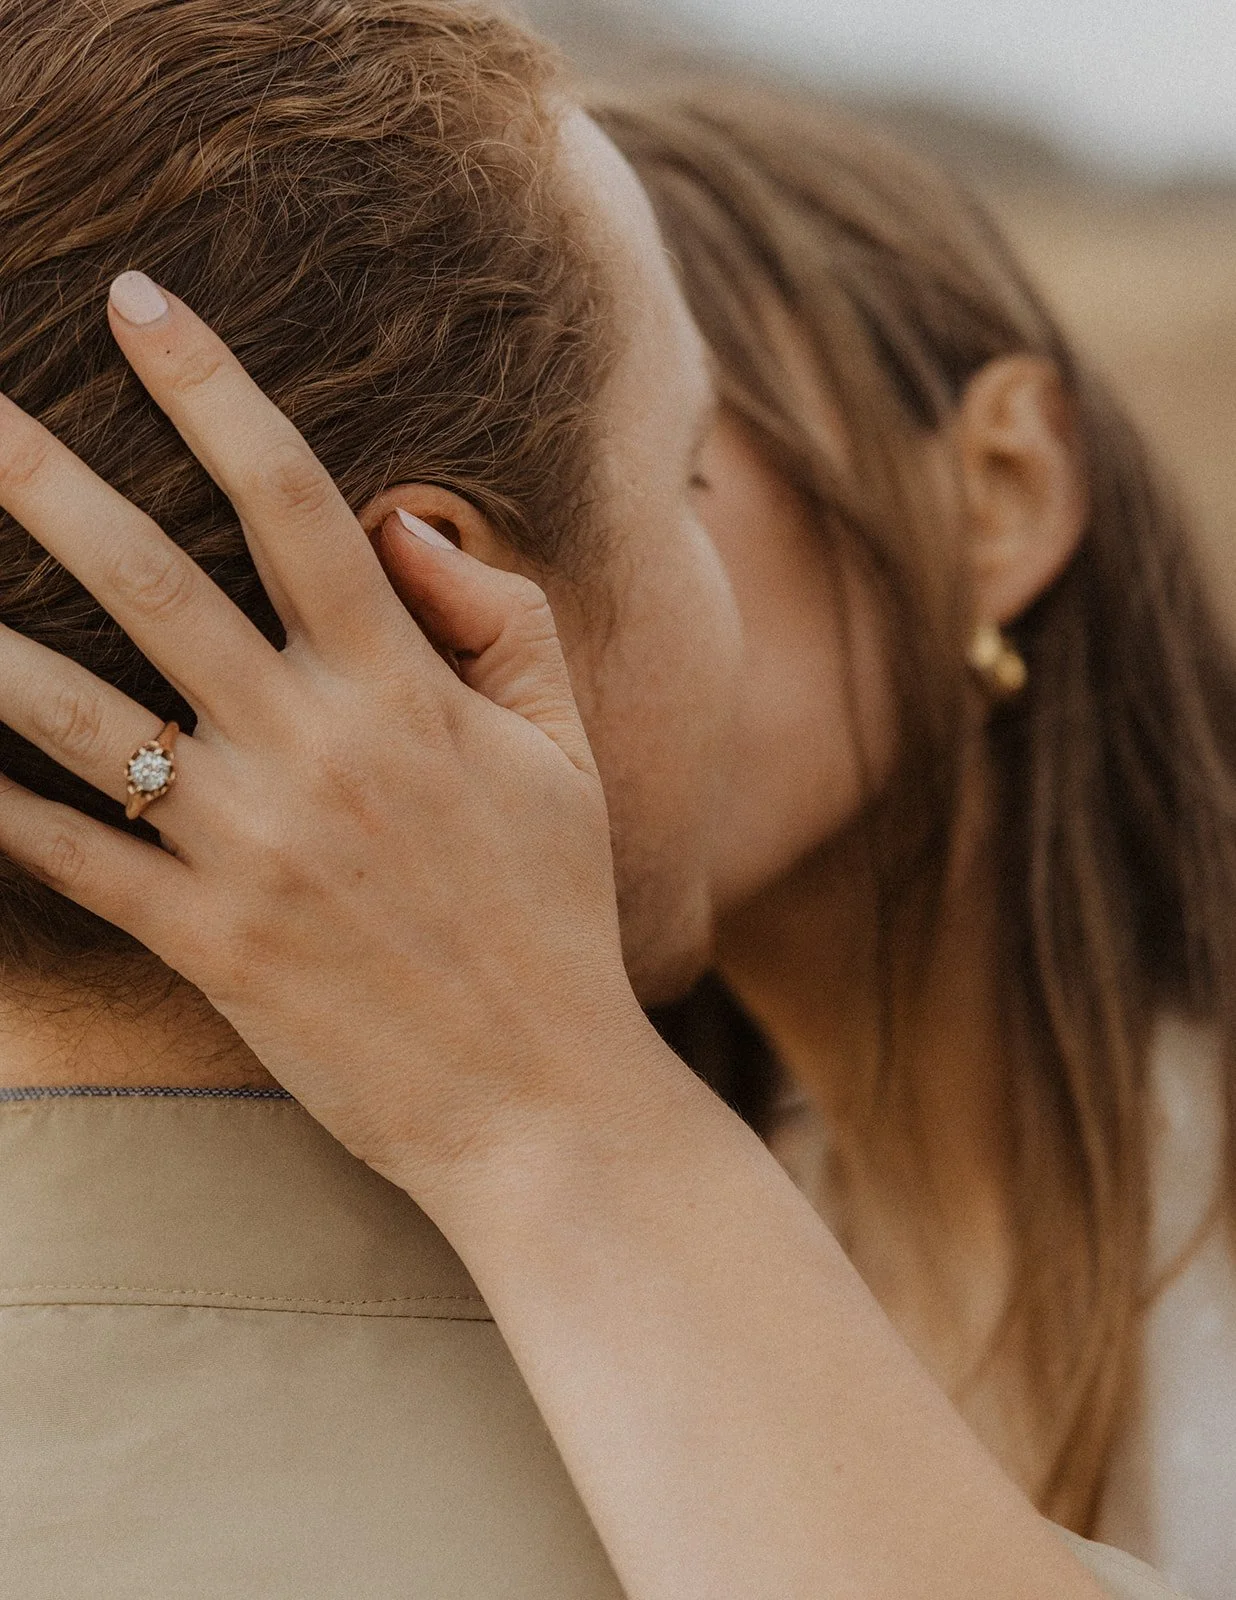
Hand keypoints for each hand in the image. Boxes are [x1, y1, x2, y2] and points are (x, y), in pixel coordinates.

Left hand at [0, 276, 649, 1199]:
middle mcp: (313, 751)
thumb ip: (499, 618)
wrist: (538, 1098)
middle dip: (41, 476)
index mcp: (404, 693)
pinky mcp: (205, 941)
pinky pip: (69, 855)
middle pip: (152, 579)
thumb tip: (401, 523)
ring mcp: (249, 848)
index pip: (297, 502)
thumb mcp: (565, 753)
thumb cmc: (554, 914)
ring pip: (73, 714)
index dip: (215, 390)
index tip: (142, 304)